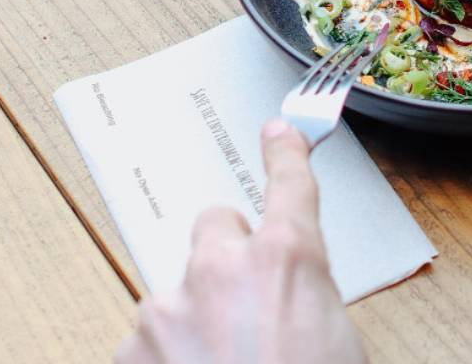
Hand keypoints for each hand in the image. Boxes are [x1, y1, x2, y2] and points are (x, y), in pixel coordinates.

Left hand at [116, 120, 365, 363]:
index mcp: (288, 259)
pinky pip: (150, 336)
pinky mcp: (132, 348)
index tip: (279, 130)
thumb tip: (293, 301)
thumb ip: (308, 300)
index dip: (286, 152)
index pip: (290, 182)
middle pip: (216, 222)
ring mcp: (171, 306)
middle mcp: (223, 267)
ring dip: (193, 315)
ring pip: (180, 286)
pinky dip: (164, 357)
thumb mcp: (339, 345)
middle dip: (227, 251)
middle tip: (243, 301)